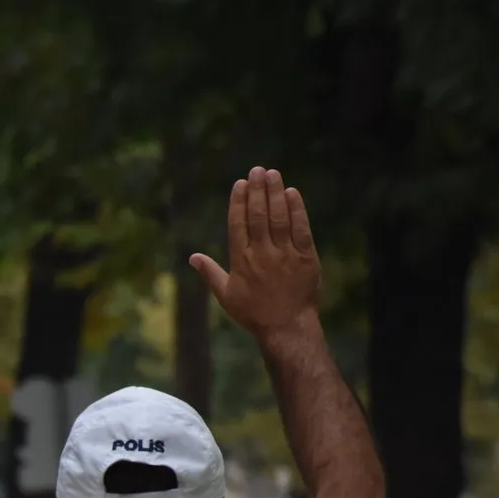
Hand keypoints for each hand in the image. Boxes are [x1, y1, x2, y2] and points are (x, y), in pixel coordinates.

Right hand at [189, 167, 320, 342]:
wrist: (287, 327)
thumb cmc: (253, 314)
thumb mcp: (226, 296)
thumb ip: (210, 273)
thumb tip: (192, 257)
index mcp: (241, 261)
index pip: (238, 224)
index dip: (239, 202)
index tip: (240, 183)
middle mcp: (262, 254)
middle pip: (258, 216)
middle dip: (257, 190)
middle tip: (257, 170)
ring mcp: (285, 255)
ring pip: (279, 218)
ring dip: (276, 193)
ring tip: (273, 174)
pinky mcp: (306, 257)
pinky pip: (301, 229)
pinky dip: (297, 210)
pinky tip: (292, 193)